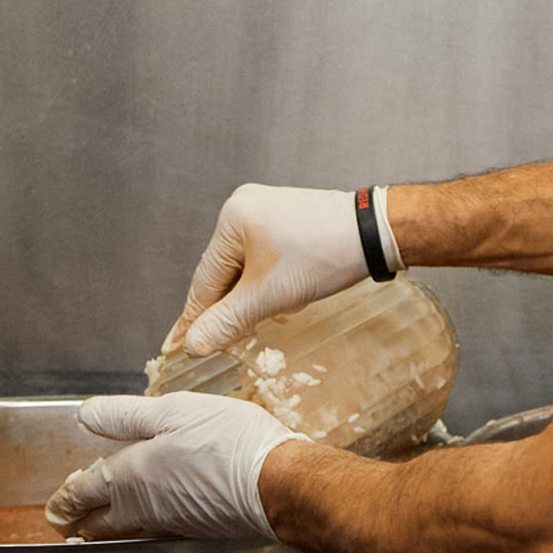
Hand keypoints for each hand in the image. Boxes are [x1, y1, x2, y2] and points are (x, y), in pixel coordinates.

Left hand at [46, 394, 292, 542]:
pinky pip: (155, 528)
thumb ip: (126, 415)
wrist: (276, 484)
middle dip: (80, 521)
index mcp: (132, 476)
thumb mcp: (173, 412)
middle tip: (67, 524)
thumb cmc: (227, 442)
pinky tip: (151, 513)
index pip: (84, 492)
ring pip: (128, 527)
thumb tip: (86, 416)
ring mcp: (171, 522)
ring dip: (109, 524)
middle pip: (101, 521)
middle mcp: (145, 506)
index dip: (65, 499)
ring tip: (100, 521)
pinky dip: (142, 523)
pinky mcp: (196, 528)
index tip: (54, 508)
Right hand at [171, 183, 371, 356]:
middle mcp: (245, 207)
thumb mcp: (268, 296)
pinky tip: (285, 297)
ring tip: (264, 317)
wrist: (375, 234)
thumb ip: (227, 321)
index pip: (204, 280)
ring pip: (247, 269)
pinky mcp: (290, 221)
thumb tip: (194, 343)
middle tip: (215, 343)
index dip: (193, 318)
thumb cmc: (324, 256)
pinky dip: (270, 283)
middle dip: (230, 307)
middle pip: (225, 273)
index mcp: (233, 217)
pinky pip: (266, 259)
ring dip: (254, 297)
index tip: (176, 346)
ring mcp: (269, 211)